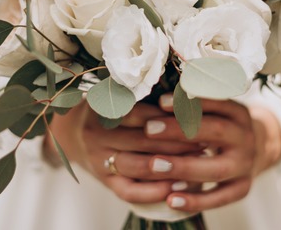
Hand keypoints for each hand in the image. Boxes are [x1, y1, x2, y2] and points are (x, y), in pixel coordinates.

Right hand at [43, 101, 203, 204]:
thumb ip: (144, 94)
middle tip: (206, 142)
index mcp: (102, 108)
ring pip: (137, 166)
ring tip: (197, 165)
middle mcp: (97, 135)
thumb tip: (188, 89)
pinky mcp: (104, 181)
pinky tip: (175, 187)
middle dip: (177, 142)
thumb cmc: (109, 110)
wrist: (74, 134)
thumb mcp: (118, 95)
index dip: (169, 116)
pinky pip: (128, 191)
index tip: (196, 117)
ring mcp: (98, 160)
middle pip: (143, 140)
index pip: (140, 113)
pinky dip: (153, 191)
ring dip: (169, 167)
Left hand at [132, 96, 280, 213]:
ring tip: (153, 165)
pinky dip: (195, 201)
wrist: (258, 149)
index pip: (216, 103)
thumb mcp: (217, 110)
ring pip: (216, 169)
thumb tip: (156, 98)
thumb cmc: (222, 126)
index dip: (189, 102)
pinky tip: (170, 200)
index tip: (160, 102)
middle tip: (149, 129)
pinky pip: (219, 198)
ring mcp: (246, 165)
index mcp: (239, 113)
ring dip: (183, 167)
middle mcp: (246, 138)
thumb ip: (193, 105)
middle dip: (180, 130)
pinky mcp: (242, 188)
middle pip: (215, 132)